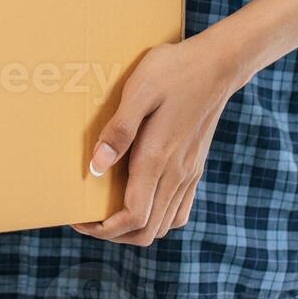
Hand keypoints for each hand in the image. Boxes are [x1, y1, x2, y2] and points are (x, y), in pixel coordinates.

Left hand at [72, 34, 248, 246]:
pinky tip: (142, 201)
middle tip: (87, 218)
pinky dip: (157, 218)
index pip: (133, 217)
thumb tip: (96, 167)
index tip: (79, 219)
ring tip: (108, 213)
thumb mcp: (139, 91)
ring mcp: (189, 173)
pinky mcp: (196, 167)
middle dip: (114, 234)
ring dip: (135, 229)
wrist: (218, 64)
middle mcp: (177, 174)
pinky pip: (179, 210)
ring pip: (164, 225)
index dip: (104, 229)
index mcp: (158, 159)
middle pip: (147, 231)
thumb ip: (119, 130)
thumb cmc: (173, 71)